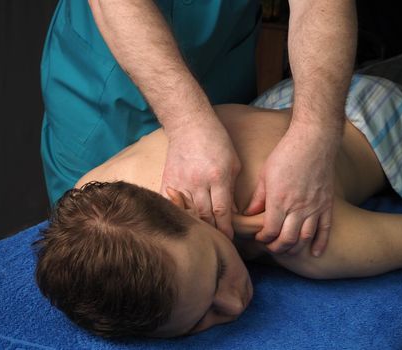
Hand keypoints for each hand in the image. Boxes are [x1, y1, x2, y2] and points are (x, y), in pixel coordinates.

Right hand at [161, 116, 240, 238]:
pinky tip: (183, 224)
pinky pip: (172, 204)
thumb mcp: (233, 163)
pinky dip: (178, 215)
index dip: (225, 229)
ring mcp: (181, 182)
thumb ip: (232, 189)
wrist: (189, 125)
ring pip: (188, 213)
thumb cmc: (216, 142)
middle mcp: (198, 182)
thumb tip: (232, 213)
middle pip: (205, 217)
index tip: (229, 240)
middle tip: (218, 243)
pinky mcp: (168, 181)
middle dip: (212, 232)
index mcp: (218, 177)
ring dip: (196, 227)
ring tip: (202, 238)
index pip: (222, 212)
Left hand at [244, 123, 336, 255]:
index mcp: (279, 200)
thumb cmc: (286, 154)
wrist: (314, 141)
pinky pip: (325, 229)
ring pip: (305, 238)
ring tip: (287, 248)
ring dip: (294, 248)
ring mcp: (314, 207)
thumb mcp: (266, 174)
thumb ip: (258, 197)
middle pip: (287, 239)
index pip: (270, 231)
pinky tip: (314, 253)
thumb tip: (248, 214)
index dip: (263, 238)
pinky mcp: (326, 204)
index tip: (259, 237)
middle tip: (271, 246)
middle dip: (277, 247)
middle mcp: (297, 207)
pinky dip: (320, 243)